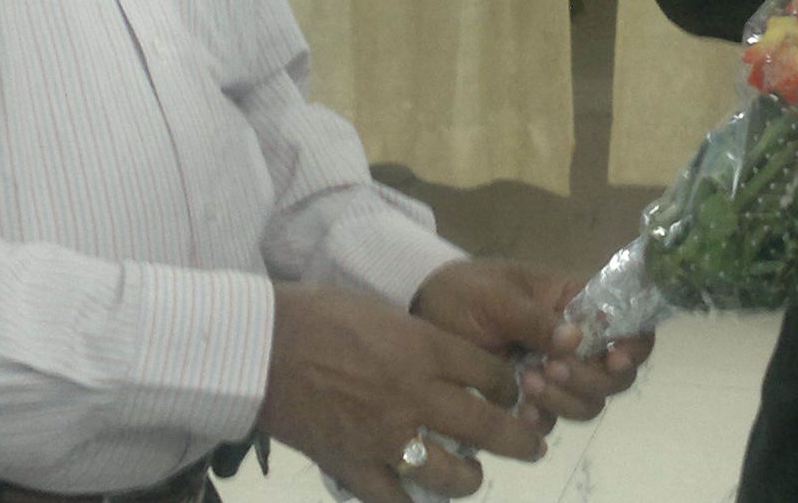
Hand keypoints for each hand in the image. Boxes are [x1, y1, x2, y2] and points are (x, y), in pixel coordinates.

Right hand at [258, 282, 545, 502]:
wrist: (262, 345)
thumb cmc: (319, 315)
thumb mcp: (383, 313)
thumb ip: (419, 341)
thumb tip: (445, 360)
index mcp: (425, 350)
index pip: (490, 374)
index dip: (509, 386)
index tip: (512, 391)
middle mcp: (415, 396)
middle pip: (488, 427)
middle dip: (520, 439)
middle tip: (534, 445)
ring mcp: (386, 437)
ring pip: (452, 474)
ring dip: (471, 478)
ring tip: (475, 474)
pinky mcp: (354, 467)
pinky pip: (397, 501)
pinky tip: (422, 499)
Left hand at [411, 259, 652, 424]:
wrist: (423, 315)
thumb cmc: (464, 292)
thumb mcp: (496, 296)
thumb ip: (535, 318)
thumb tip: (576, 338)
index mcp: (576, 301)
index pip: (629, 321)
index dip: (634, 343)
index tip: (614, 357)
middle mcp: (575, 340)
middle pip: (616, 374)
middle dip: (589, 378)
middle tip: (549, 369)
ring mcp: (555, 372)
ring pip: (589, 402)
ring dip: (565, 400)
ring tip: (528, 383)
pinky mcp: (531, 399)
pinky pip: (552, 422)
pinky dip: (540, 421)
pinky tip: (517, 410)